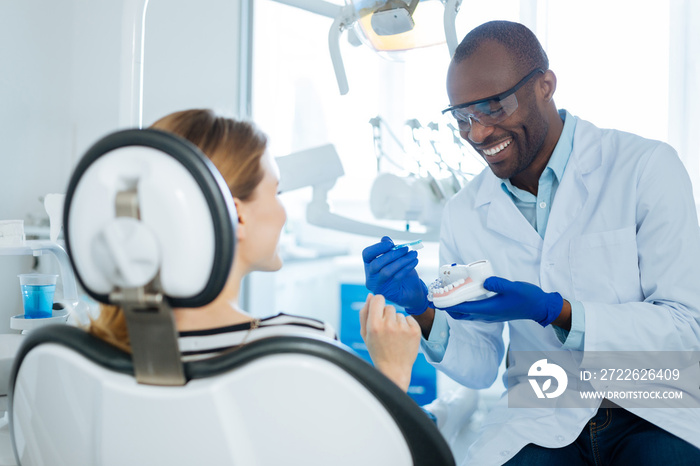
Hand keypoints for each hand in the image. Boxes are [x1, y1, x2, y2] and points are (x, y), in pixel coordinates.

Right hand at [359, 293, 420, 391]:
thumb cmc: (377, 350)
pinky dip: (407, 326)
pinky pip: (410, 318)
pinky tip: (403, 337)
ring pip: (399, 314)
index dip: (378, 304)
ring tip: (395, 337)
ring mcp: (403, 328)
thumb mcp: (365, 334)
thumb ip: (365, 313)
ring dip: (397, 322)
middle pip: (389, 307)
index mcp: (374, 325)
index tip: (378, 312)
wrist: (394, 369)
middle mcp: (389, 325)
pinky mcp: (415, 331)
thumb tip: (370, 295)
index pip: (378, 299)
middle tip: (386, 332)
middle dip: (387, 316)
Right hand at [362, 236, 428, 314]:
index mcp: (369, 265)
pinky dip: (407, 267)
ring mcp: (378, 286)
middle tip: (406, 248)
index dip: (377, 247)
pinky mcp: (388, 292)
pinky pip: (397, 277)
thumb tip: (385, 239)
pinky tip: (415, 261)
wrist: (411, 290)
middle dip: (392, 254)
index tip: (391, 243)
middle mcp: (370, 277)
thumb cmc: (401, 272)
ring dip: (402, 260)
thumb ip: (389, 249)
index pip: (367, 254)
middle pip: (376, 264)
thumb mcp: (395, 258)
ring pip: (387, 271)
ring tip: (413, 254)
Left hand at [442, 276, 562, 326]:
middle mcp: (486, 315)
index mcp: (488, 309)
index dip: (447, 305)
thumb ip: (498, 284)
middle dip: (447, 307)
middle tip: (438, 297)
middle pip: (460, 314)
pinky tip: (464, 295)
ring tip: (448, 295)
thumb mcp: (513, 287)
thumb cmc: (527, 297)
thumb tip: (484, 281)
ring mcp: (489, 316)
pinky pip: (473, 312)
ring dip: (455, 308)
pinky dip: (464, 306)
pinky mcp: (492, 313)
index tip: (436, 300)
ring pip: (466, 315)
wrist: (538, 308)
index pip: (462, 308)